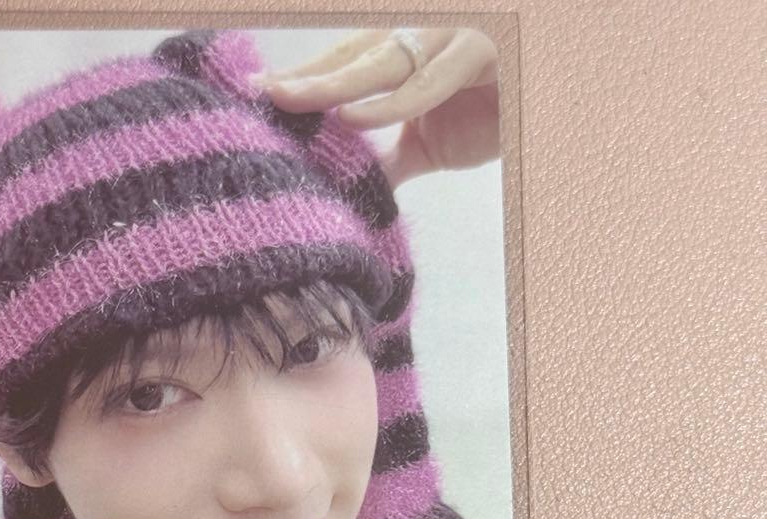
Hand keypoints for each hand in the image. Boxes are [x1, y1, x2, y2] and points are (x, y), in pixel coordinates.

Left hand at [250, 28, 499, 186]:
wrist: (550, 107)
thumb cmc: (490, 114)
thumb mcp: (429, 144)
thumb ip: (390, 160)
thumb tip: (352, 190)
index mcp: (404, 54)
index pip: (343, 62)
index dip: (303, 77)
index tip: (257, 94)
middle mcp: (421, 38)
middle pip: (351, 56)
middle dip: (303, 78)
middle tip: (258, 94)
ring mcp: (448, 40)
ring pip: (379, 62)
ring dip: (331, 84)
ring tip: (287, 101)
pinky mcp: (476, 54)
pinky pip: (423, 83)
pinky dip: (387, 103)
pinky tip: (351, 117)